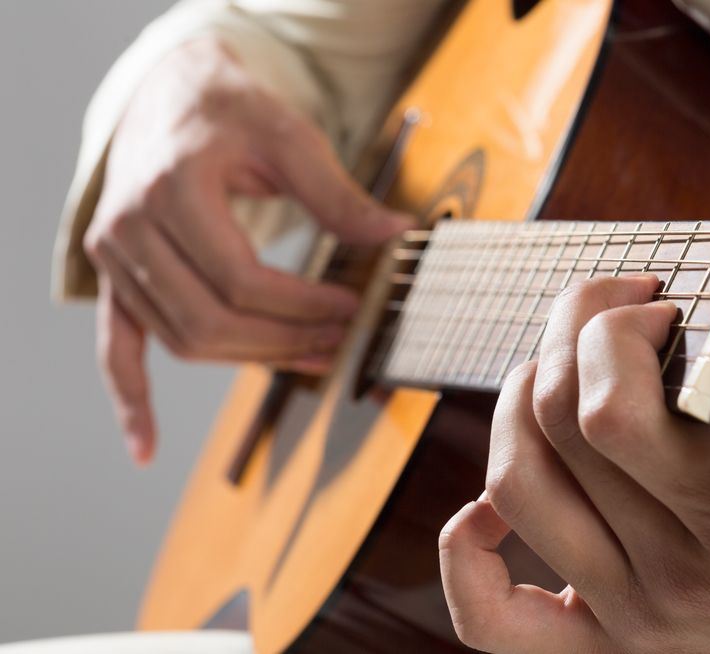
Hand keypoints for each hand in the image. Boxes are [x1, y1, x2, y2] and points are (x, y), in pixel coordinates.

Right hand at [84, 37, 410, 463]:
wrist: (170, 95)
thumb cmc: (231, 111)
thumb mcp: (289, 137)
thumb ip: (338, 194)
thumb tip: (399, 237)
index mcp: (171, 189)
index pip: (240, 279)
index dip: (302, 305)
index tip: (353, 307)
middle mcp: (129, 229)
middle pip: (209, 319)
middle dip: (284, 340)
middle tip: (343, 338)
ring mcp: (115, 258)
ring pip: (181, 339)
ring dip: (248, 361)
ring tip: (313, 358)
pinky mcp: (115, 278)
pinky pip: (116, 348)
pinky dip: (129, 399)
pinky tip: (143, 447)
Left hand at [440, 275, 709, 652]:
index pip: (608, 410)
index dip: (613, 327)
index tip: (662, 305)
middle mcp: (673, 574)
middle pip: (555, 423)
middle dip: (569, 328)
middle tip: (615, 307)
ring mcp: (632, 618)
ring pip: (517, 485)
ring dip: (518, 398)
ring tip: (557, 369)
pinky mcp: (608, 652)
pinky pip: (493, 621)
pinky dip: (465, 550)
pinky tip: (491, 505)